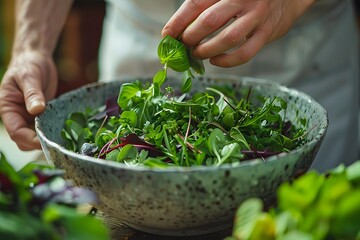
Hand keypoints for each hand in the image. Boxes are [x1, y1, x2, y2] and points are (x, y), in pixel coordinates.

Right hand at [0, 51, 57, 149]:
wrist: (35, 58)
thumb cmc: (29, 65)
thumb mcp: (30, 77)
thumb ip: (32, 94)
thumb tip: (36, 110)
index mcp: (7, 107)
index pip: (15, 131)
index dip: (29, 140)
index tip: (45, 142)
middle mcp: (15, 115)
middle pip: (23, 140)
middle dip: (38, 144)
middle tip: (58, 144)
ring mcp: (27, 117)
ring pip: (33, 138)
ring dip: (46, 140)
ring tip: (63, 141)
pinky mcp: (39, 115)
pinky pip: (44, 129)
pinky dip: (52, 132)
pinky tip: (65, 133)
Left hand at [162, 0, 314, 66]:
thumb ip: (203, 8)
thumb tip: (175, 31)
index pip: (195, 3)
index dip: (178, 21)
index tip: (167, 35)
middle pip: (209, 21)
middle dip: (190, 37)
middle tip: (183, 46)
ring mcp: (256, 16)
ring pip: (227, 38)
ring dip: (207, 50)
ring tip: (197, 54)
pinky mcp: (267, 33)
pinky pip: (245, 53)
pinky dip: (227, 61)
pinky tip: (215, 61)